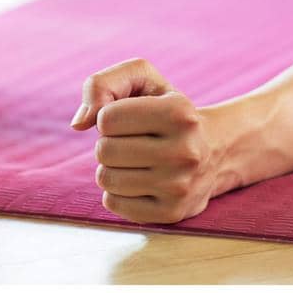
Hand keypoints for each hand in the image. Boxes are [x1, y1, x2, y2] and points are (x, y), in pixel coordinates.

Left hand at [69, 57, 222, 224]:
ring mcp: (180, 187)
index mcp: (178, 113)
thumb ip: (101, 84)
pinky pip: (114, 204)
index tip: (127, 117)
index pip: (106, 118)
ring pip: (107, 179)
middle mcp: (185, 152)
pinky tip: (136, 180)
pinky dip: (116, 190)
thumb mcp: (141, 78)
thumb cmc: (163, 106)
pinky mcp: (171, 214)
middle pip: (105, 151)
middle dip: (108, 142)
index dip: (107, 116)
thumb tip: (78, 123)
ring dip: (110, 167)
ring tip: (133, 159)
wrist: (213, 149)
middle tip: (129, 140)